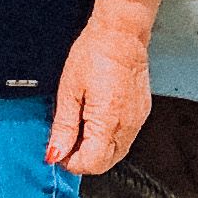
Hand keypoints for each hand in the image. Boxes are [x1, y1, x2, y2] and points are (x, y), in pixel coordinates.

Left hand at [48, 0, 159, 172]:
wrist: (120, 35)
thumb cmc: (93, 54)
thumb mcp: (68, 91)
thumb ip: (63, 126)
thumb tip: (55, 152)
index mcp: (107, 121)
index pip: (92, 163)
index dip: (71, 162)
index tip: (57, 152)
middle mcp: (127, 125)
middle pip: (106, 163)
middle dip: (84, 159)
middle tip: (65, 142)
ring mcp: (137, 121)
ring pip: (117, 153)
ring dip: (96, 150)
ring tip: (78, 129)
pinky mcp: (141, 113)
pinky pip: (125, 138)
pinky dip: (108, 139)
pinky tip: (94, 122)